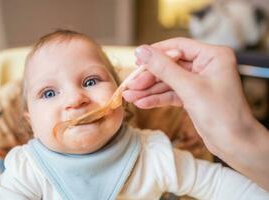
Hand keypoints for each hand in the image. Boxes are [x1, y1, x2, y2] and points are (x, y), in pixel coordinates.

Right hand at [122, 38, 268, 189]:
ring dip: (149, 90)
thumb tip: (142, 51)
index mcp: (213, 56)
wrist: (234, 143)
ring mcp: (198, 81)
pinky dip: (157, 98)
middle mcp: (206, 65)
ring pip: (168, 81)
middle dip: (149, 77)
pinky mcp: (192, 96)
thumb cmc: (222, 114)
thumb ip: (164, 68)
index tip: (136, 60)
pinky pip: (171, 93)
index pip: (178, 46)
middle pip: (169, 65)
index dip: (155, 52)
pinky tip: (142, 102)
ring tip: (130, 96)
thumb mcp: (189, 88)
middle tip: (130, 85)